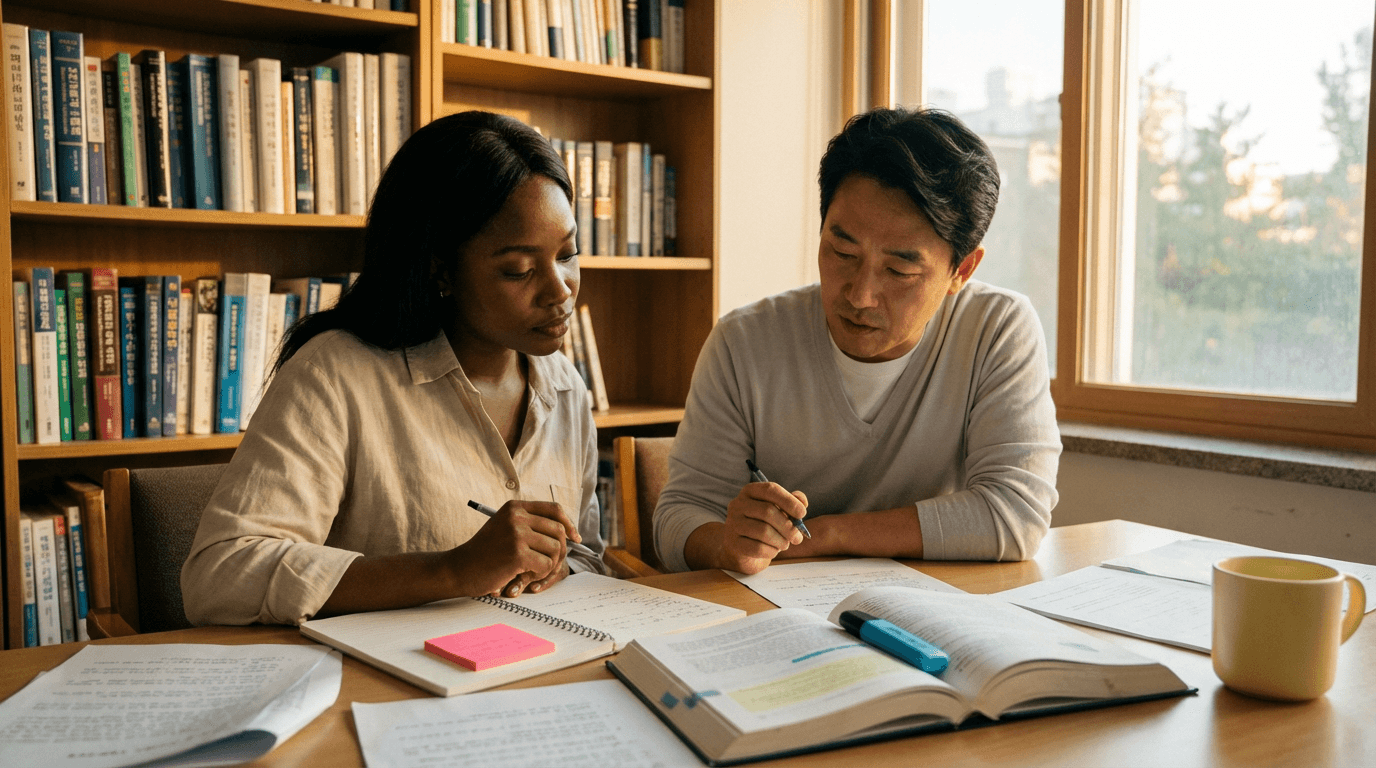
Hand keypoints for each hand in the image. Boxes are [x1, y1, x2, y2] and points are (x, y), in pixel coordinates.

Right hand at [450, 500, 580, 597]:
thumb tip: (568, 532)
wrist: (459, 569)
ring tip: (531, 571)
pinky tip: (524, 577)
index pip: (554, 509)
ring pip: (556, 549)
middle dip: (560, 550)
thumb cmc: (485, 553)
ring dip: (548, 564)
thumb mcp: (505, 528)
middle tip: (551, 564)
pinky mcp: (517, 554)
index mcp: (515, 507)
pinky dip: (539, 574)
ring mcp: (517, 534)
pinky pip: (546, 564)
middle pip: (559, 530)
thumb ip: (530, 524)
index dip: (569, 524)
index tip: (575, 538)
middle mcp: (517, 516)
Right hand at [715, 482, 808, 573]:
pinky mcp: (732, 543)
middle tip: (798, 538)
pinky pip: (757, 548)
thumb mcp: (779, 510)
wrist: (744, 549)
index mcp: (750, 491)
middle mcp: (738, 504)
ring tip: (785, 544)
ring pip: (764, 531)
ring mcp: (732, 523)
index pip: (770, 489)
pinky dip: (771, 551)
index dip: (789, 501)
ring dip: (781, 541)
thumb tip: (802, 501)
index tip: (802, 514)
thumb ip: (792, 502)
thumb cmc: (764, 525)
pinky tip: (773, 550)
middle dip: (788, 526)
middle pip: (768, 511)